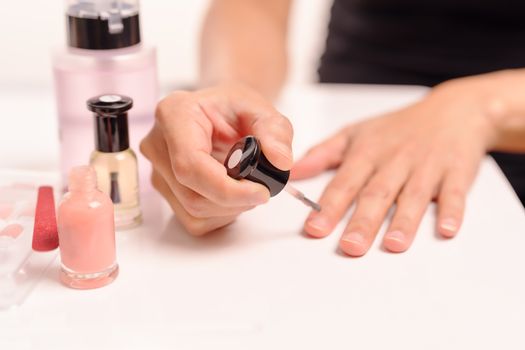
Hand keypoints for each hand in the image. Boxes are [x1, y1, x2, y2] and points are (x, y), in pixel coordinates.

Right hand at [140, 83, 292, 234]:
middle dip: (235, 201)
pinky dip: (220, 215)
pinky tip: (231, 194)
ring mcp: (157, 170)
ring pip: (194, 211)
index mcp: (174, 114)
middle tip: (260, 188)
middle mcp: (158, 144)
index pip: (191, 165)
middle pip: (193, 195)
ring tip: (246, 186)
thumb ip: (275, 131)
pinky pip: (193, 220)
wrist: (220, 113)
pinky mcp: (164, 191)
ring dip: (230, 208)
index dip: (227, 188)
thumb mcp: (261, 109)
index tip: (261, 192)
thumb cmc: (233, 109)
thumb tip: (281, 160)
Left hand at [292, 79, 497, 255]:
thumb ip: (322, 154)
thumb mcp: (355, 133)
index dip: (329, 207)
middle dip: (363, 221)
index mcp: (367, 153)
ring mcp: (426, 166)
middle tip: (350, 246)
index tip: (315, 228)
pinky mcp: (456, 171)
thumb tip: (293, 172)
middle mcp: (394, 160)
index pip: (344, 183)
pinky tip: (447, 229)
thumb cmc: (397, 127)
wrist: (451, 110)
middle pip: (377, 194)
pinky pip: (455, 192)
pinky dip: (453, 210)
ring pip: (413, 196)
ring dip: (404, 220)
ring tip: (393, 244)